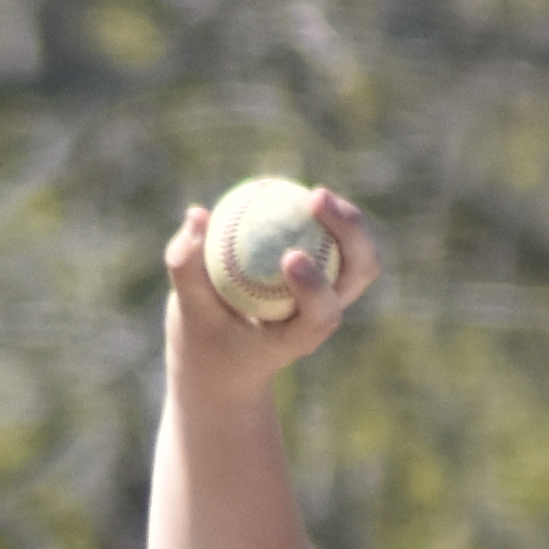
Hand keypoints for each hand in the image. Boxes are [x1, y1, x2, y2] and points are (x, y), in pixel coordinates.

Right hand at [161, 186, 379, 396]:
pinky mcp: (328, 271)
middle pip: (361, 270)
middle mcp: (324, 313)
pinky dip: (320, 213)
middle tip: (315, 199)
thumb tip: (197, 215)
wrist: (228, 357)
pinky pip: (334, 235)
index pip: (321, 316)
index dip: (315, 286)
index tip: (289, 256)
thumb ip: (187, 268)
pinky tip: (294, 192)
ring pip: (360, 249)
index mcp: (298, 338)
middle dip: (351, 232)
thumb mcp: (188, 310)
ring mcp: (333, 290)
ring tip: (313, 195)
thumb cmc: (207, 337)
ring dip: (346, 217)